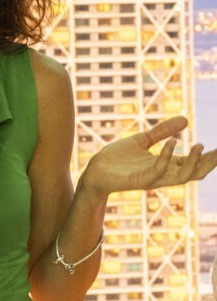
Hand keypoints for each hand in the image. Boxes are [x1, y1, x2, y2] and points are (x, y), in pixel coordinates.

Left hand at [80, 116, 216, 198]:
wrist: (94, 170)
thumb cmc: (117, 159)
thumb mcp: (142, 140)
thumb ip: (162, 131)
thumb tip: (185, 120)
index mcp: (165, 166)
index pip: (193, 163)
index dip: (209, 156)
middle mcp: (163, 174)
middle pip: (194, 173)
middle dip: (209, 162)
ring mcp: (152, 179)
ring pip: (181, 176)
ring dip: (193, 162)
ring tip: (201, 145)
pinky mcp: (139, 181)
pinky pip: (158, 171)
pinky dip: (166, 158)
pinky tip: (172, 143)